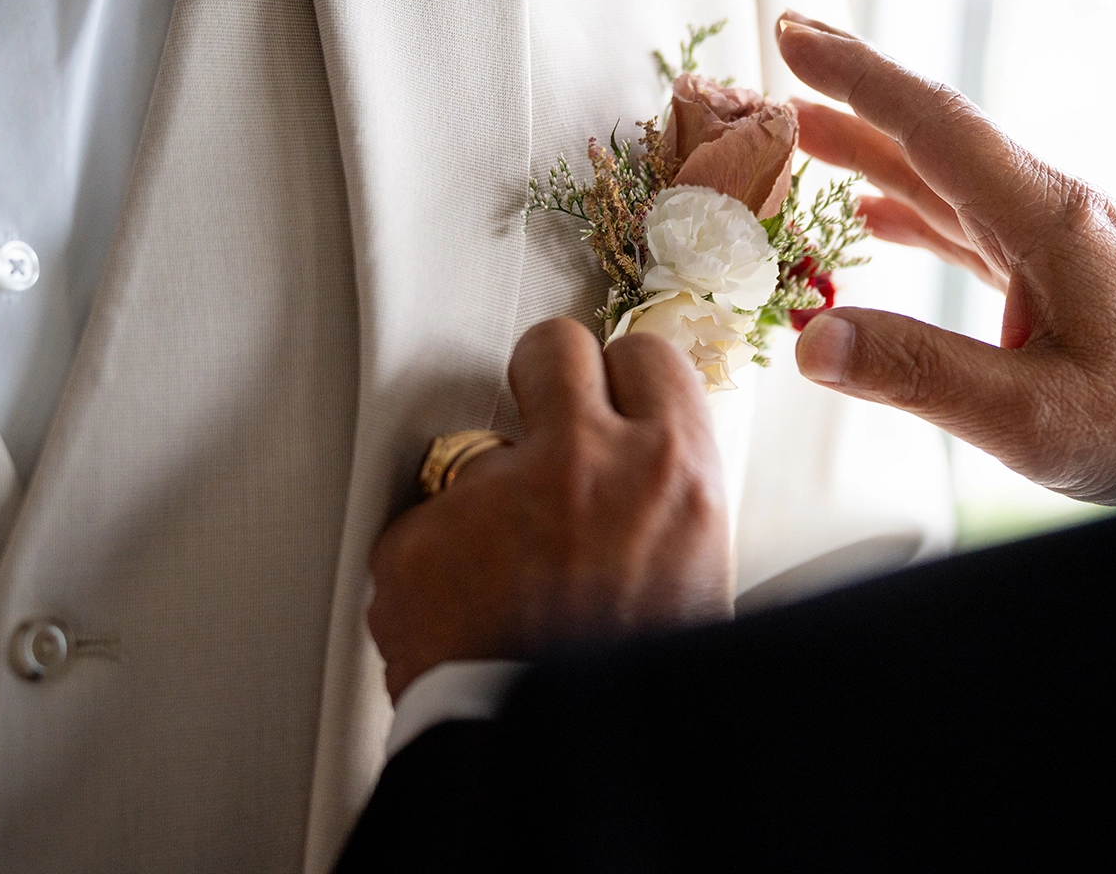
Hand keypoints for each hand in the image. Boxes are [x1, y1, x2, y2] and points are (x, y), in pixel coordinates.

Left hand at [368, 319, 731, 700]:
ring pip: (478, 451)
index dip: (625, 382)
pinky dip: (438, 568)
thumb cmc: (633, 681)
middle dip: (545, 376)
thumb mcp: (699, 573)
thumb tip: (641, 463)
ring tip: (508, 576)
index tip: (613, 397)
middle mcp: (582, 462)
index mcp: (672, 470)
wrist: (562, 768)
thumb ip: (664, 500)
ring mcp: (490, 497)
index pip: (646, 353)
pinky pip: (427, 530)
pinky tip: (469, 616)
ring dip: (488, 496)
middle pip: (551, 347)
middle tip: (546, 422)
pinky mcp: (417, 542)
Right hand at [778, 11, 1115, 506]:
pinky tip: (882, 223)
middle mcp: (1056, 214)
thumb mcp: (1038, 415)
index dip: (856, 77)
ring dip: (877, 157)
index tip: (792, 34)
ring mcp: (1068, 246)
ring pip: (952, 183)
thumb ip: (921, 374)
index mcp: (1048, 220)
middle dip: (855, 98)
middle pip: (937, 138)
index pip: (935, 125)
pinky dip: (919, 216)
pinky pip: (976, 231)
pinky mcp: (1074, 282)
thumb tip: (811, 342)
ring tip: (808, 140)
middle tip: (784, 61)